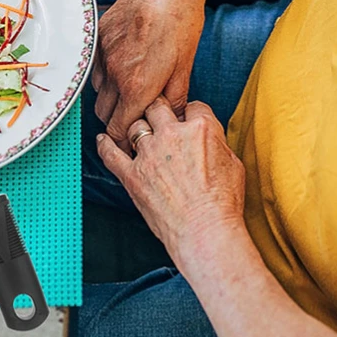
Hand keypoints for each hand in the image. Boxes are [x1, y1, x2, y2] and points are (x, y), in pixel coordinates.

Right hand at [92, 0, 206, 149]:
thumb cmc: (180, 21)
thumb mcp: (185, 66)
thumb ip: (174, 98)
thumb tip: (172, 119)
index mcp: (136, 87)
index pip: (118, 129)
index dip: (124, 140)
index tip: (131, 141)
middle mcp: (114, 74)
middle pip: (103, 114)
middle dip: (116, 120)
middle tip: (133, 116)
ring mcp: (102, 55)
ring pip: (98, 91)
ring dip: (110, 96)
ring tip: (130, 88)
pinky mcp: (98, 38)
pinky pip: (95, 67)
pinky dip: (104, 74)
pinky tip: (123, 65)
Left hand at [96, 97, 245, 267]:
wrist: (205, 231)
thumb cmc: (223, 203)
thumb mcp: (233, 164)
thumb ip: (216, 142)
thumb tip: (208, 137)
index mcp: (201, 129)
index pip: (193, 106)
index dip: (190, 113)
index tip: (186, 120)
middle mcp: (172, 135)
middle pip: (157, 107)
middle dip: (158, 110)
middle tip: (158, 118)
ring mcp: (149, 153)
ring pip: (134, 125)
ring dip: (137, 129)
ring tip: (138, 135)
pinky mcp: (131, 174)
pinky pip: (110, 153)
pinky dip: (104, 145)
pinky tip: (103, 140)